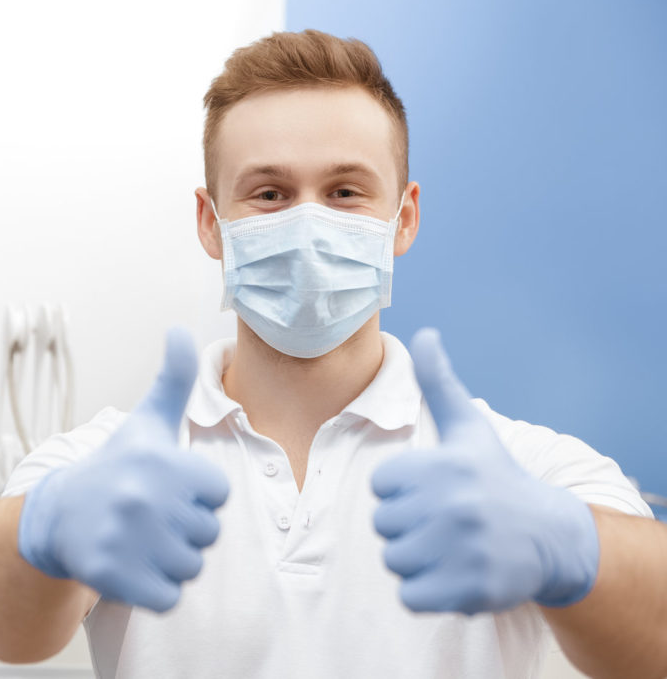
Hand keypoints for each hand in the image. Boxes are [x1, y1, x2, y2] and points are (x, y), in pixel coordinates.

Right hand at [18, 327, 229, 610]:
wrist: (57, 516)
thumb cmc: (112, 468)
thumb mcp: (146, 422)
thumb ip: (173, 379)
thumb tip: (181, 327)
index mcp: (160, 461)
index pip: (218, 494)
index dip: (194, 494)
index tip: (164, 486)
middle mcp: (142, 499)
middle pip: (208, 534)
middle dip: (183, 529)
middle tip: (148, 515)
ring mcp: (126, 540)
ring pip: (191, 568)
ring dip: (169, 560)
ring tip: (139, 539)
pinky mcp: (113, 578)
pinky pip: (169, 598)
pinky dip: (154, 589)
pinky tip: (130, 563)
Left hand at [371, 328, 598, 613]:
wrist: (548, 536)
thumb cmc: (496, 476)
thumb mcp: (468, 426)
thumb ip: (439, 381)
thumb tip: (424, 333)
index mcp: (443, 466)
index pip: (380, 485)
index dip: (404, 489)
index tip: (437, 488)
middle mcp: (452, 507)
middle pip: (383, 524)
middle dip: (409, 525)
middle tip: (447, 520)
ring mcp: (460, 552)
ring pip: (394, 560)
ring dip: (417, 558)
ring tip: (452, 545)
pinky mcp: (466, 591)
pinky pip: (409, 596)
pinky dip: (426, 591)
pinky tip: (455, 572)